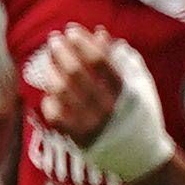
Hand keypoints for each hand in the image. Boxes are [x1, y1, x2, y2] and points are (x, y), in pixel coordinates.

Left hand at [32, 24, 172, 184]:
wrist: (138, 154)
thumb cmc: (136, 111)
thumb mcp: (136, 84)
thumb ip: (118, 59)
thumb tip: (99, 33)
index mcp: (126, 91)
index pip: (101, 62)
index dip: (83, 43)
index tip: (71, 30)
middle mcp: (108, 106)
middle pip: (77, 74)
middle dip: (62, 52)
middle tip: (54, 39)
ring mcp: (91, 122)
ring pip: (62, 92)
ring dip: (51, 71)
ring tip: (46, 60)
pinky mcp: (77, 137)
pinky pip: (55, 115)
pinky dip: (50, 101)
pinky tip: (49, 92)